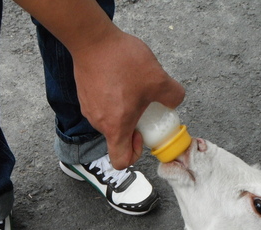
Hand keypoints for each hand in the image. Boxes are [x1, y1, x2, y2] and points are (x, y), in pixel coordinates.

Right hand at [71, 29, 184, 168]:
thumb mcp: (158, 79)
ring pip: (110, 119)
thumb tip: (175, 101)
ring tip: (132, 85)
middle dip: (133, 125)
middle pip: (117, 137)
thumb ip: (173, 95)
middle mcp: (99, 122)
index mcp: (116, 127)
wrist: (92, 39)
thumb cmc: (122, 62)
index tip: (141, 134)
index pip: (121, 160)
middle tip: (143, 103)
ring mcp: (89, 108)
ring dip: (123, 109)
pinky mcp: (84, 94)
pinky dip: (112, 97)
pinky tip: (120, 76)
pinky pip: (102, 104)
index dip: (134, 154)